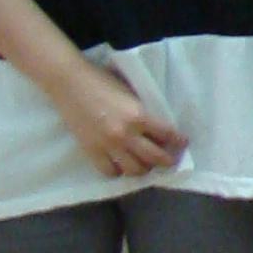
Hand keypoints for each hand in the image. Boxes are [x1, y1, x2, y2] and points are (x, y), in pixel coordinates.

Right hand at [49, 60, 186, 177]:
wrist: (70, 83)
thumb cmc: (102, 81)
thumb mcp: (132, 93)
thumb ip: (143, 111)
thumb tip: (157, 126)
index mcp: (139, 115)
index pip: (167, 134)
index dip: (178, 140)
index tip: (183, 143)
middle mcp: (125, 134)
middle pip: (154, 158)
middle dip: (167, 160)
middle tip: (170, 160)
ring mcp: (107, 145)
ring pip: (134, 170)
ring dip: (143, 168)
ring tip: (145, 163)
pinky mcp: (91, 151)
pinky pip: (109, 171)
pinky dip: (118, 171)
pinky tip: (121, 165)